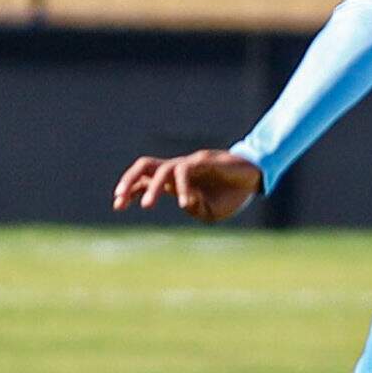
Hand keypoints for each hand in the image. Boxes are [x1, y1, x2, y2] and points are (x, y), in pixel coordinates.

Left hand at [111, 148, 262, 223]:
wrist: (253, 180)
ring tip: (146, 207)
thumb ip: (195, 208)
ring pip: (160, 168)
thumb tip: (183, 200)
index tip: (118, 206)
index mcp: (174, 182)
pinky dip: (182, 187)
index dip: (129, 190)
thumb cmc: (230, 196)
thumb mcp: (211, 211)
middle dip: (128, 181)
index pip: (144, 180)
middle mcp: (177, 170)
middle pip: (144, 166)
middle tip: (119, 201)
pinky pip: (184, 171)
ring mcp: (189, 164)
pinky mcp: (202, 161)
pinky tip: (185, 203)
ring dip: (151, 188)